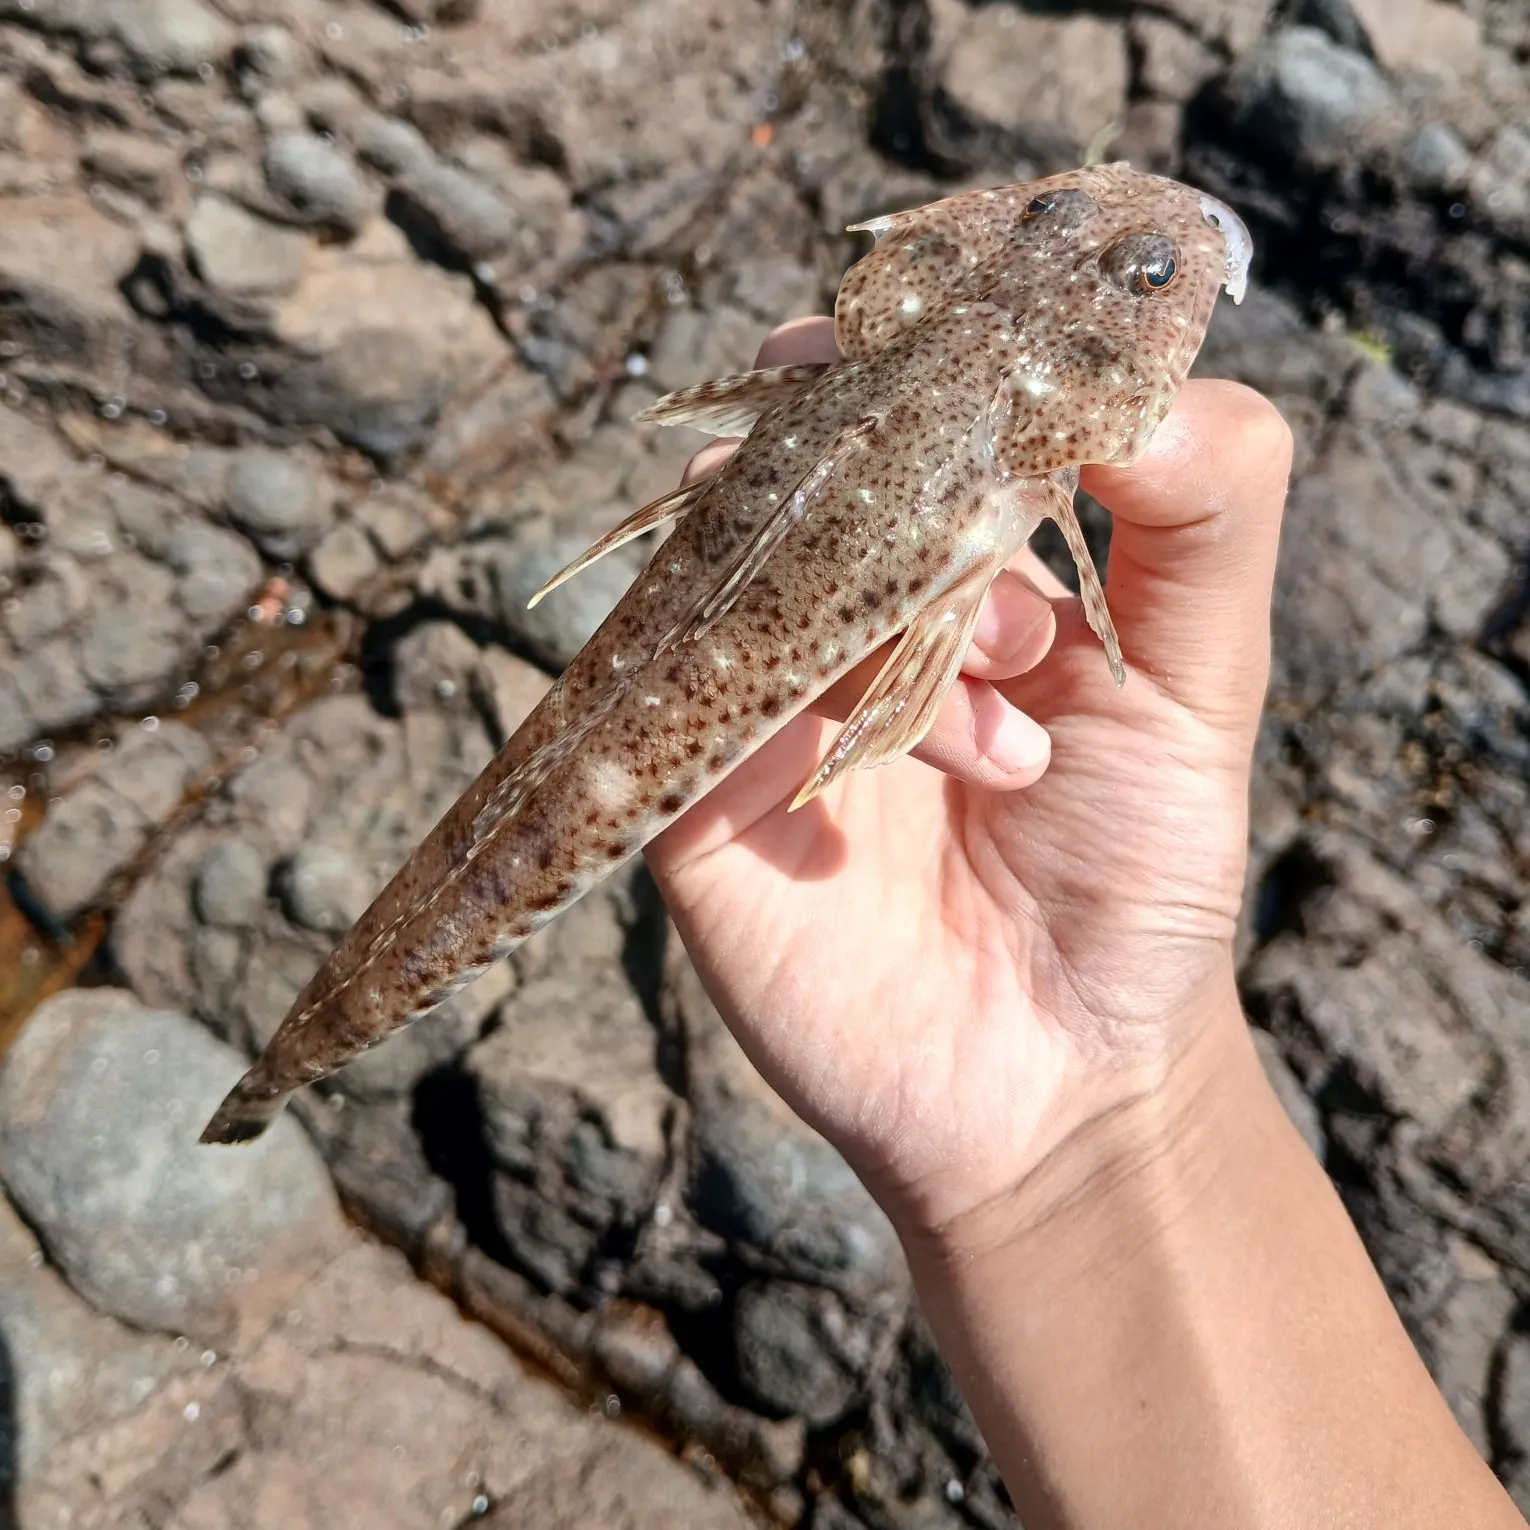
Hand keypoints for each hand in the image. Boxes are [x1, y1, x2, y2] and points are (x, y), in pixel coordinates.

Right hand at [646, 316, 1292, 1239]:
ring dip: (880, 625)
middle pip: (800, 482)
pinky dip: (796, 708)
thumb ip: (1203, 514)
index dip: (901, 370)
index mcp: (945, 578)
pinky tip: (907, 776)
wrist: (1059, 1071)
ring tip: (1004, 729)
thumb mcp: (1206, 678)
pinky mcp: (692, 802)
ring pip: (747, 579)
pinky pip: (692, 702)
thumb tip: (1135, 378)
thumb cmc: (1136, 872)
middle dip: (898, 502)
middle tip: (1011, 611)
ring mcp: (756, 706)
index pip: (888, 424)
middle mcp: (838, 625)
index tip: (935, 348)